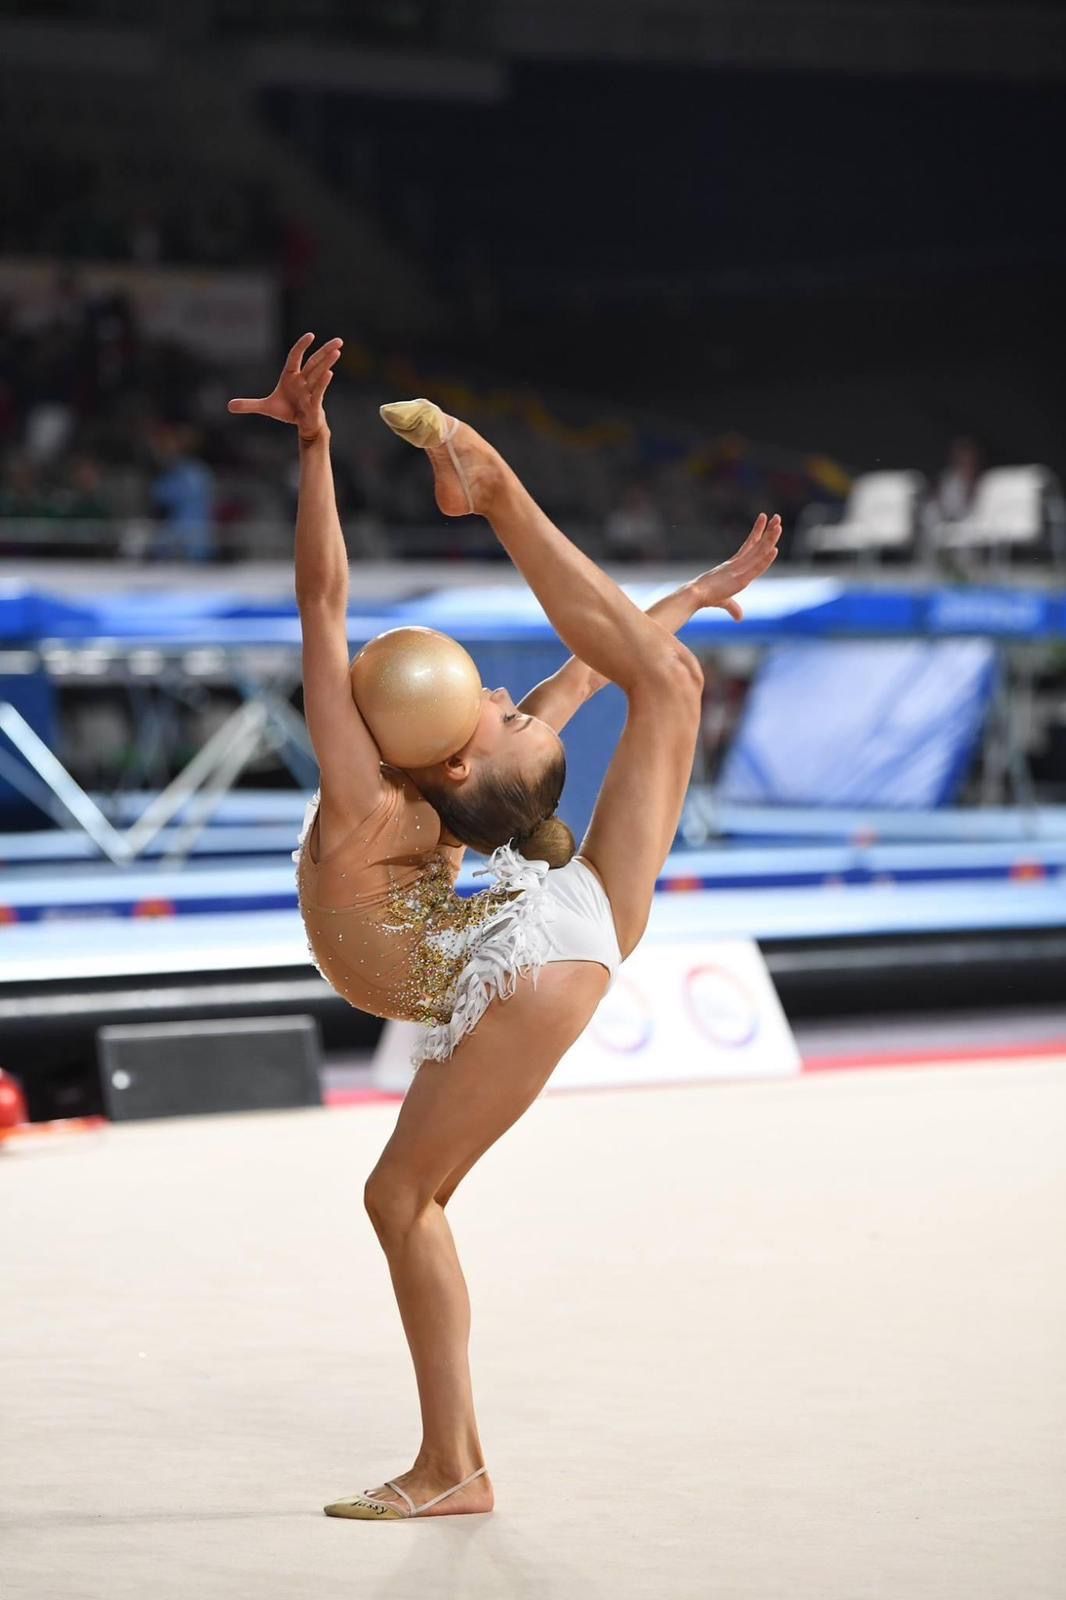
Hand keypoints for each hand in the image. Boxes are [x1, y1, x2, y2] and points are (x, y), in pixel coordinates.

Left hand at [228, 333, 342, 441]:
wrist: (301, 426)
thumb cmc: (288, 411)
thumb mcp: (266, 407)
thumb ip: (250, 404)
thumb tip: (229, 406)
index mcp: (292, 377)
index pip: (296, 357)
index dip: (301, 346)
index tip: (310, 336)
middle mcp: (303, 381)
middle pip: (314, 362)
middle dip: (325, 351)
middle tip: (338, 341)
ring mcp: (310, 391)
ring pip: (319, 374)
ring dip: (328, 362)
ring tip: (338, 351)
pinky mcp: (314, 403)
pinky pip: (318, 391)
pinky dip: (322, 382)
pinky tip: (330, 373)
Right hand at [692, 512, 781, 620]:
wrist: (695, 595)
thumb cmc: (706, 596)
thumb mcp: (724, 601)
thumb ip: (733, 607)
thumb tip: (740, 618)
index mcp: (734, 565)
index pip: (749, 545)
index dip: (758, 532)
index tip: (764, 519)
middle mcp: (738, 564)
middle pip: (756, 545)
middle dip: (767, 531)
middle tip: (777, 517)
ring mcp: (739, 570)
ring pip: (758, 552)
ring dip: (769, 539)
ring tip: (778, 524)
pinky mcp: (740, 580)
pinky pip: (755, 568)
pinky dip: (765, 560)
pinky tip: (774, 550)